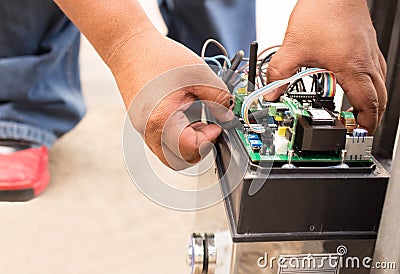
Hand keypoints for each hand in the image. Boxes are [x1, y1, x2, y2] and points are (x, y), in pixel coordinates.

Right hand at [108, 30, 231, 168]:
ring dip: (189, 143)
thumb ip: (218, 96)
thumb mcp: (198, 73)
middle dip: (199, 148)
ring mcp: (143, 130)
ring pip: (171, 154)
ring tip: (196, 118)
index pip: (190, 150)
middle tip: (208, 127)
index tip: (216, 125)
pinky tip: (184, 115)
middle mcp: (149, 131)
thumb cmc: (157, 57)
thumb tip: (228, 114)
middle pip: (179, 161)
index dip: (208, 140)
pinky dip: (178, 137)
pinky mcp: (143, 126)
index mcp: (162, 120)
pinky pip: (163, 143)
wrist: (128, 48)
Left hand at [266, 0, 386, 133]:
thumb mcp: (292, 47)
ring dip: (370, 103)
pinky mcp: (367, 47)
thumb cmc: (322, 11)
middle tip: (356, 128)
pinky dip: (368, 86)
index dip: (365, 124)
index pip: (367, 105)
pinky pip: (375, 73)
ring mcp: (370, 54)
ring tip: (354, 113)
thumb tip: (270, 93)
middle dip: (370, 118)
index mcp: (352, 67)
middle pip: (379, 99)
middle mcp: (366, 62)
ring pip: (379, 86)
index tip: (358, 135)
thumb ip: (278, 73)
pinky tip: (353, 86)